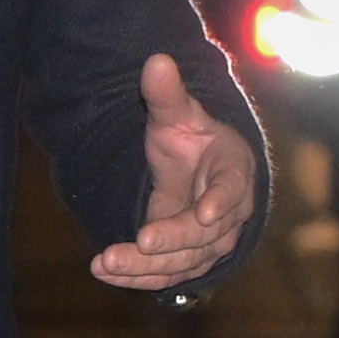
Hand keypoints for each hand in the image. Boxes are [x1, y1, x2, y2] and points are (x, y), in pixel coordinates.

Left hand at [91, 54, 261, 291]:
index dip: (219, 202)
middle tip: (139, 242)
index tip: (204, 214)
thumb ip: (168, 95)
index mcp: (233, 173)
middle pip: (204, 236)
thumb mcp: (179, 115)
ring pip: (183, 262)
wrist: (198, 172)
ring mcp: (208, 243)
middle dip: (171, 241)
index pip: (231, 190)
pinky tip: (105, 272)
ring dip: (145, 266)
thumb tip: (156, 60)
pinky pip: (165, 275)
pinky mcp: (187, 261)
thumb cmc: (194, 141)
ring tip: (106, 263)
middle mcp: (227, 214)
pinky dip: (136, 277)